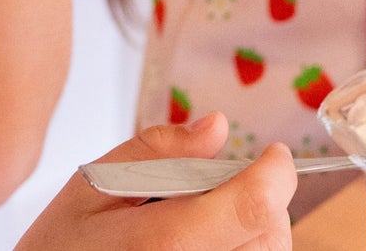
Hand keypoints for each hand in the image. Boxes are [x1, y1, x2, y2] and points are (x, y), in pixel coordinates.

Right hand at [14, 115, 295, 250]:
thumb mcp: (91, 187)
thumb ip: (155, 152)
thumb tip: (216, 127)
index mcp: (164, 244)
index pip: (254, 204)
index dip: (275, 172)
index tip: (273, 154)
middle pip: (269, 233)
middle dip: (258, 199)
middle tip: (216, 188)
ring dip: (253, 230)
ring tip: (202, 222)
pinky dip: (243, 249)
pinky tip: (207, 241)